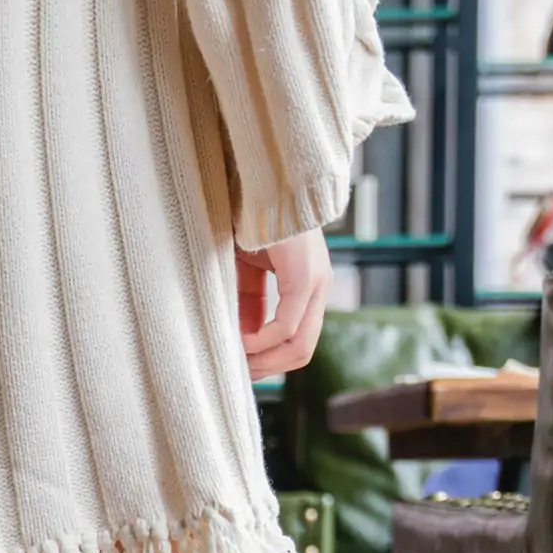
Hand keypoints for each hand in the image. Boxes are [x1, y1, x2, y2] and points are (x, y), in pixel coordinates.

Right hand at [238, 229, 332, 376]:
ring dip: (266, 361)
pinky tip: (240, 341)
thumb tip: (238, 339)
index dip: (265, 359)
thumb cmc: (247, 216)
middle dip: (267, 369)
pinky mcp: (305, 278)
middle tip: (237, 374)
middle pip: (301, 351)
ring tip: (237, 362)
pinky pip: (286, 325)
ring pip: (299, 345)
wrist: (262, 178)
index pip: (293, 338)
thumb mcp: (243, 269)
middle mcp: (316, 288)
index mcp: (304, 285)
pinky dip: (262, 341)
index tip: (236, 365)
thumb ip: (246, 302)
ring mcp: (315, 284)